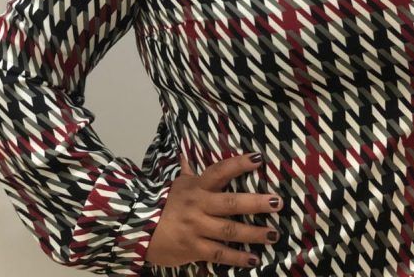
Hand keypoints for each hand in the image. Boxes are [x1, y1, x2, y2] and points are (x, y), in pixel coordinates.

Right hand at [146, 152, 282, 268]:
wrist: (137, 229)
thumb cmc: (164, 204)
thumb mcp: (177, 184)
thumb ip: (187, 171)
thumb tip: (185, 153)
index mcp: (197, 186)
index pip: (220, 171)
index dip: (239, 164)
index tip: (258, 159)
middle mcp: (198, 205)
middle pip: (231, 203)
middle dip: (256, 203)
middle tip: (277, 203)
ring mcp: (196, 227)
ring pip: (229, 230)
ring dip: (253, 233)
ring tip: (273, 235)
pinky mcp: (193, 248)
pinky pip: (218, 253)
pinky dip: (237, 258)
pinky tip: (253, 260)